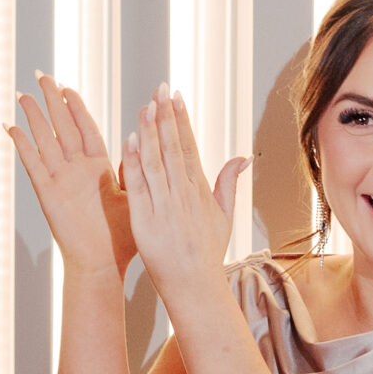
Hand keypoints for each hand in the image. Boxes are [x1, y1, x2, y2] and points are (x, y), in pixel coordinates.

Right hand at [8, 75, 134, 280]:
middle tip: (41, 75)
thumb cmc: (121, 238)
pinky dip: (23, 146)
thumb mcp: (133, 196)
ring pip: (45, 140)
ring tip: (24, 94)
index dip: (75, 106)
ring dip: (34, 117)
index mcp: (97, 168)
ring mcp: (60, 180)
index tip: (67, 86)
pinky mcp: (48, 194)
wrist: (104, 264)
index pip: (85, 128)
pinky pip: (34, 165)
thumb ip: (133, 170)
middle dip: (52, 100)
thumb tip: (144, 143)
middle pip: (62, 126)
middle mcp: (76, 170)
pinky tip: (12, 128)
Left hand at [123, 85, 248, 314]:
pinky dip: (134, 163)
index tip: (176, 96)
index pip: (189, 146)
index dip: (182, 119)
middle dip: (166, 116)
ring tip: (145, 106)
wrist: (194, 285)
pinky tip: (130, 141)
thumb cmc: (207, 253)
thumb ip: (229, 183)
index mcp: (199, 190)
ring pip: (156, 161)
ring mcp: (165, 206)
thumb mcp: (224, 216)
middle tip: (160, 88)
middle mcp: (183, 194)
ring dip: (150, 132)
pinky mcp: (145, 219)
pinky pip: (139, 186)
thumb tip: (242, 157)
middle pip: (173, 147)